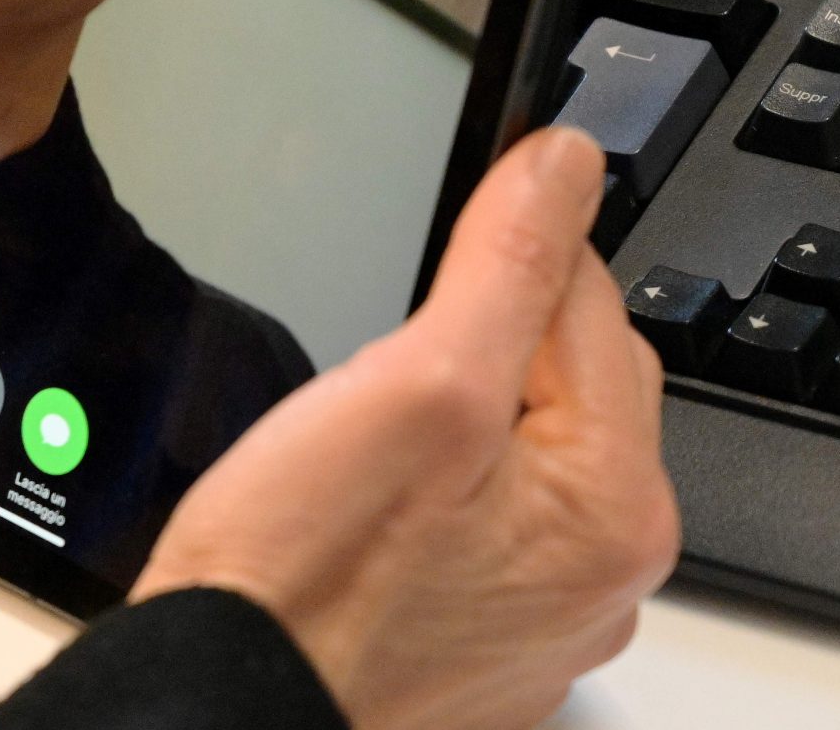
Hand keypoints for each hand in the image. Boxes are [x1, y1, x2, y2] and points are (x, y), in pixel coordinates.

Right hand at [133, 128, 675, 729]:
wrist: (226, 708)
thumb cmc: (304, 579)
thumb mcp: (412, 385)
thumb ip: (506, 265)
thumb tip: (564, 165)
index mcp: (614, 504)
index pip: (593, 298)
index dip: (507, 249)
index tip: (444, 235)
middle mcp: (605, 575)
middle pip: (573, 377)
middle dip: (486, 340)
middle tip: (381, 370)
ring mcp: (544, 618)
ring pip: (523, 451)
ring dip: (459, 417)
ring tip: (362, 442)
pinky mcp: (481, 645)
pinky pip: (484, 525)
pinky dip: (436, 493)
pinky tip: (364, 506)